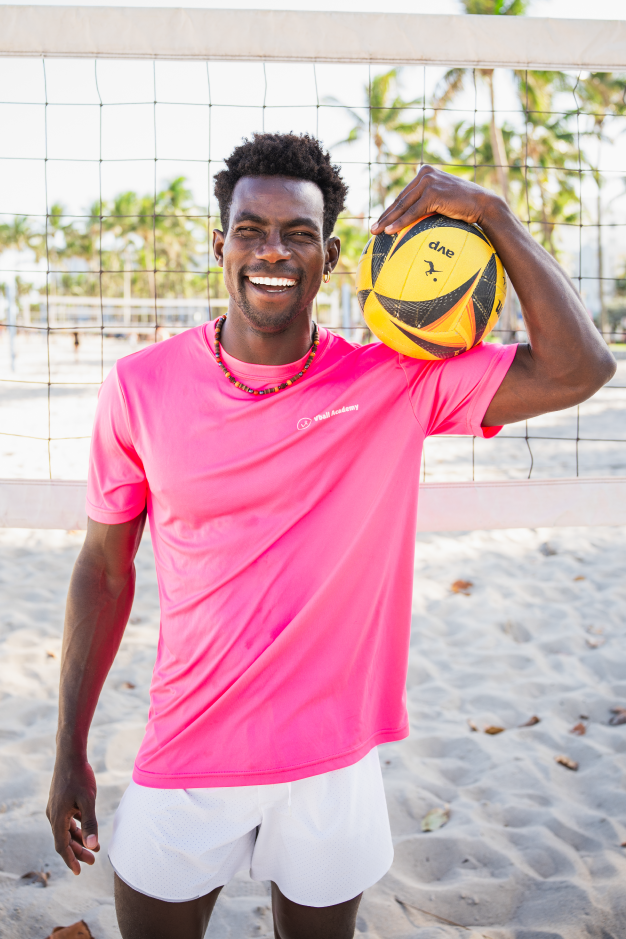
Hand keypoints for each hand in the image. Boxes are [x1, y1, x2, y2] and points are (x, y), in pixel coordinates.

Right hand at [47, 756, 99, 874]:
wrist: (70, 755)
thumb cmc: (80, 776)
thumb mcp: (88, 801)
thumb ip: (90, 823)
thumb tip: (93, 846)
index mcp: (57, 818)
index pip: (62, 846)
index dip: (71, 860)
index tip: (79, 871)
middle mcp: (53, 815)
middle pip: (65, 840)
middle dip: (78, 852)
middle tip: (93, 862)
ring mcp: (56, 808)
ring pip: (66, 830)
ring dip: (79, 840)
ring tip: (94, 848)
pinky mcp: (61, 801)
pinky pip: (68, 820)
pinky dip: (77, 827)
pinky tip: (88, 829)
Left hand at [370, 165, 504, 235]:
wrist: (483, 204)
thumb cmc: (464, 207)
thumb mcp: (443, 200)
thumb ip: (428, 202)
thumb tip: (414, 219)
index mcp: (425, 173)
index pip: (403, 195)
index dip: (390, 210)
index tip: (379, 222)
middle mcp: (425, 174)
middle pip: (400, 200)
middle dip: (384, 216)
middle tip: (372, 229)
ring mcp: (428, 182)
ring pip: (403, 206)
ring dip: (388, 221)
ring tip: (376, 232)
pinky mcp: (433, 193)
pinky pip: (412, 212)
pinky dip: (400, 223)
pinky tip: (389, 232)